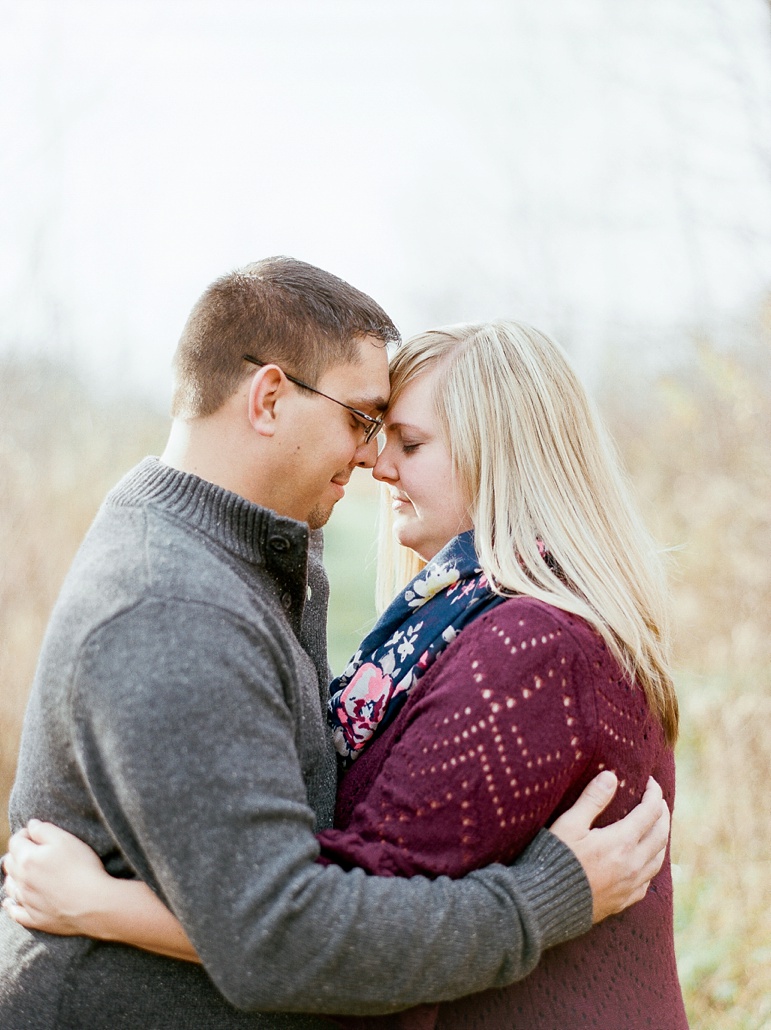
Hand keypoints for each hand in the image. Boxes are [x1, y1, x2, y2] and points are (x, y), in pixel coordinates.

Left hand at [2, 820, 111, 935]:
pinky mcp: (34, 918)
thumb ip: (44, 830)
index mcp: (27, 859)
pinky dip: (11, 905)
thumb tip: (31, 825)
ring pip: (10, 886)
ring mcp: (26, 901)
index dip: (24, 834)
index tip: (34, 832)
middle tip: (31, 849)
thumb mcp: (66, 840)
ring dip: (13, 876)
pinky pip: (15, 912)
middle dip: (17, 853)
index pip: (15, 842)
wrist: (93, 904)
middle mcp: (22, 881)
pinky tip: (10, 902)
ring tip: (23, 872)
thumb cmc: (82, 868)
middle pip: (9, 863)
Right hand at [550, 771, 669, 923]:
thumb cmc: (554, 859)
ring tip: (657, 826)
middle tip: (656, 800)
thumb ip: (592, 799)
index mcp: (621, 842)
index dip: (653, 794)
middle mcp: (632, 865)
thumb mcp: (569, 824)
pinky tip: (644, 861)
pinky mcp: (623, 901)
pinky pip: (648, 881)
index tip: (649, 781)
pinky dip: (652, 864)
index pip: (650, 812)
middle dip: (662, 814)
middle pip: (661, 835)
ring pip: (659, 859)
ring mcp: (630, 885)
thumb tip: (611, 776)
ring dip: (661, 839)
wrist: (545, 905)